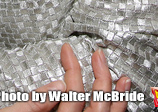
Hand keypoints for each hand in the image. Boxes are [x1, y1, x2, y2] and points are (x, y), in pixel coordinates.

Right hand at [3, 44, 129, 111]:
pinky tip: (115, 105)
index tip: (68, 52)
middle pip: (97, 108)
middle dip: (101, 78)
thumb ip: (35, 104)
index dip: (73, 69)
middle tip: (99, 56)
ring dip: (116, 99)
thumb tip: (58, 84)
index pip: (73, 95)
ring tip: (122, 80)